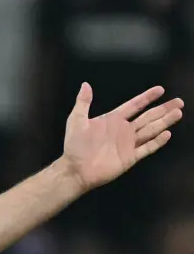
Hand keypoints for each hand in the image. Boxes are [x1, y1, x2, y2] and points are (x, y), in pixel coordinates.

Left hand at [62, 82, 182, 191]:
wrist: (75, 169)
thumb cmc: (74, 146)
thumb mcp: (76, 121)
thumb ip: (83, 103)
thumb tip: (85, 84)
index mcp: (113, 120)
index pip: (134, 105)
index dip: (147, 97)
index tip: (160, 89)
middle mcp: (123, 130)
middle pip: (148, 117)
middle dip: (163, 109)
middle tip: (179, 101)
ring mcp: (128, 144)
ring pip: (151, 130)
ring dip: (165, 122)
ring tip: (178, 113)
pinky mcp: (130, 157)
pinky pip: (147, 148)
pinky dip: (157, 142)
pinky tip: (167, 134)